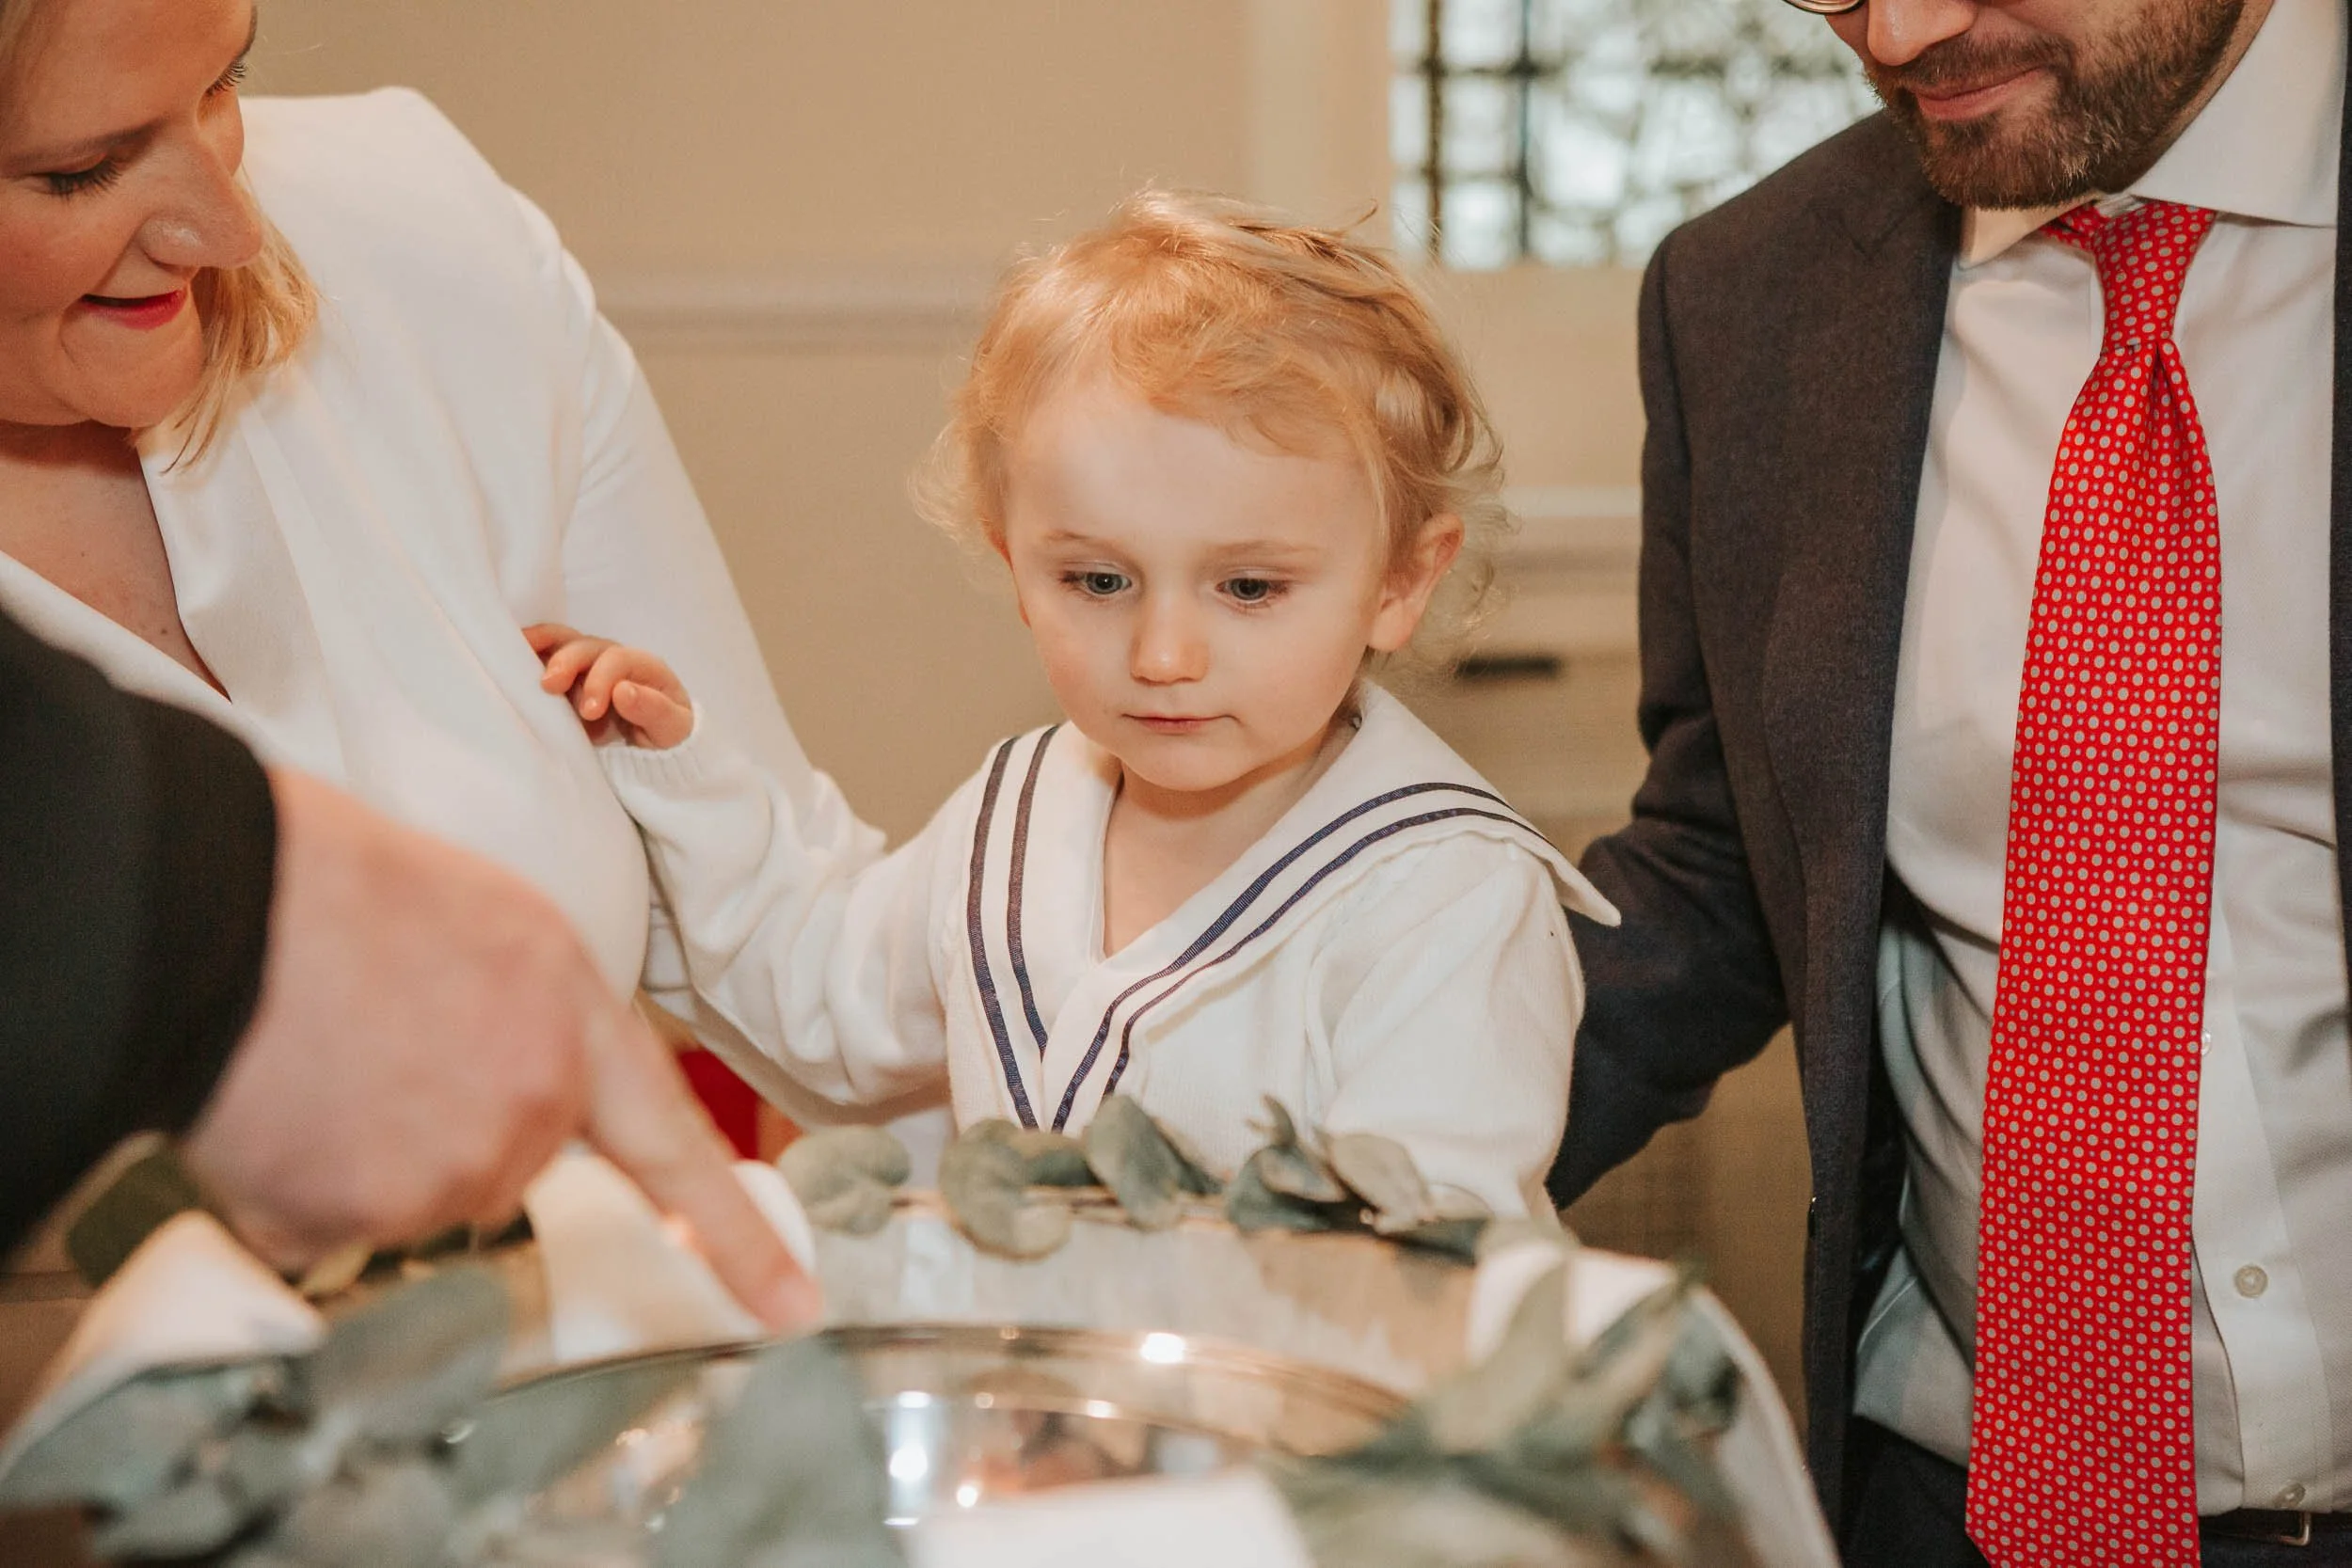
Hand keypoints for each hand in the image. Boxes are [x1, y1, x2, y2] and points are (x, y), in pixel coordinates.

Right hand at [181, 769, 820, 1329]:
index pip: (673, 1147)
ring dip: (361, 1150)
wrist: (221, 902)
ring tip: (315, 1052)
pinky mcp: (364, 1216)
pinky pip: (324, 1225)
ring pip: (413, 1195)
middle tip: (370, 1037)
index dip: (733, 1237)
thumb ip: (529, 1015)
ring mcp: (454, 1167)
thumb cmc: (339, 887)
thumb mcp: (487, 924)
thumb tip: (504, 1065)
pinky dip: (291, 1179)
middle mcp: (536, 1105)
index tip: (789, 1308)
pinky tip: (272, 1098)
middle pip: (504, 1161)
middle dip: (443, 1119)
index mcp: (575, 1018)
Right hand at [524, 623, 695, 748]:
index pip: (616, 660)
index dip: (599, 680)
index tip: (590, 712)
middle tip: (548, 686)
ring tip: (514, 660)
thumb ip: (654, 710)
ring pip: (561, 643)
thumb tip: (623, 691)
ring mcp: (588, 665)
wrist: (658, 748)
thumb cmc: (668, 734)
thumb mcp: (673, 729)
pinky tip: (506, 662)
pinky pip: (545, 657)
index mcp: (643, 666)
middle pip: (585, 646)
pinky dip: (527, 655)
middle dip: (565, 662)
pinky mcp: (568, 678)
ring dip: (537, 649)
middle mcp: (613, 658)